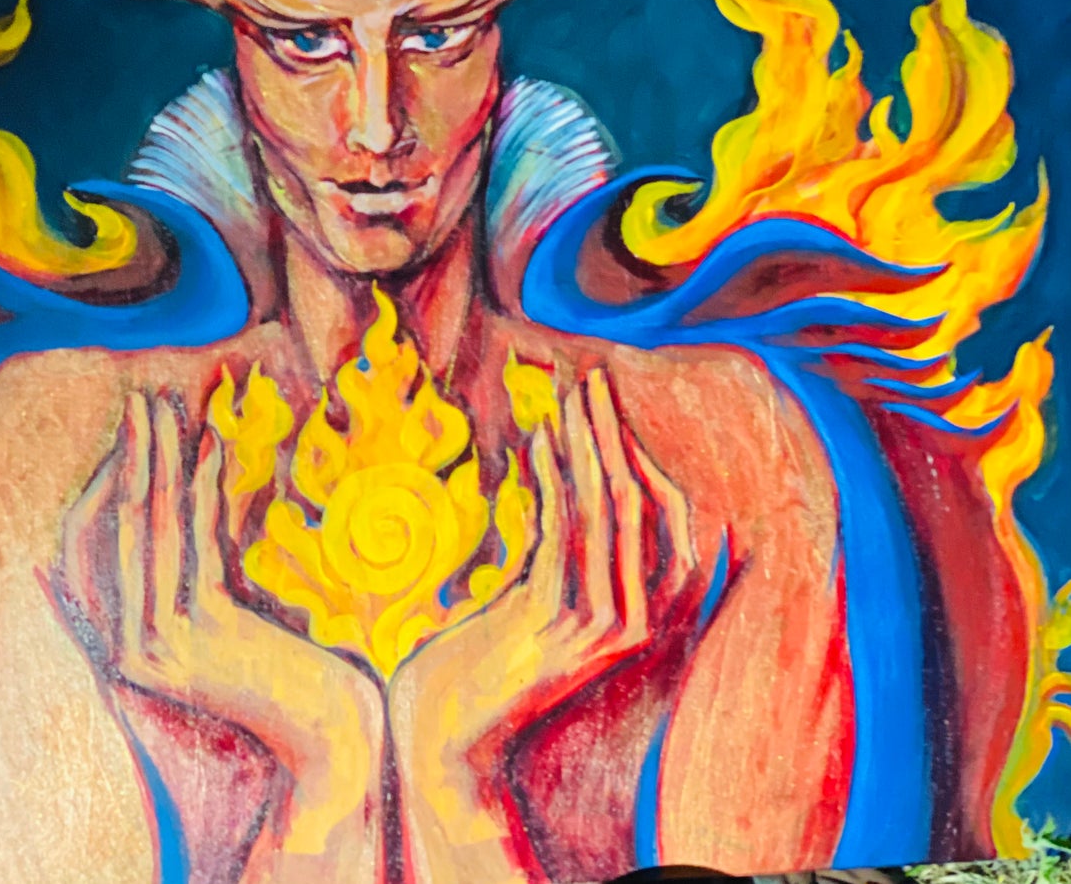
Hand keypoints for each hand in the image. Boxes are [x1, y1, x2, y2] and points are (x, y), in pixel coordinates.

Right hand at [54, 392, 383, 865]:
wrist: (325, 739)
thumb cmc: (285, 674)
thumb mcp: (230, 617)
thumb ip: (198, 574)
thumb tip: (192, 496)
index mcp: (123, 644)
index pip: (90, 547)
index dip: (105, 483)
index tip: (130, 434)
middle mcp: (125, 646)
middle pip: (117, 526)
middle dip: (130, 455)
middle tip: (139, 398)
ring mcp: (154, 643)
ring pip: (150, 527)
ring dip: (159, 457)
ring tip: (165, 407)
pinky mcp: (194, 633)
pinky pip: (194, 542)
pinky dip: (203, 488)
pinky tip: (211, 447)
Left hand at [388, 367, 693, 880]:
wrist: (444, 737)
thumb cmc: (479, 662)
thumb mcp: (526, 594)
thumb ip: (551, 547)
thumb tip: (551, 471)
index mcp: (637, 618)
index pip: (669, 523)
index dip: (644, 459)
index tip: (611, 408)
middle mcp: (634, 623)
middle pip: (641, 505)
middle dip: (616, 434)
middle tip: (595, 376)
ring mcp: (601, 626)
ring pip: (609, 512)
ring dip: (588, 444)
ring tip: (570, 393)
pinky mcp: (560, 624)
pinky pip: (565, 532)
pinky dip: (553, 479)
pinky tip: (538, 441)